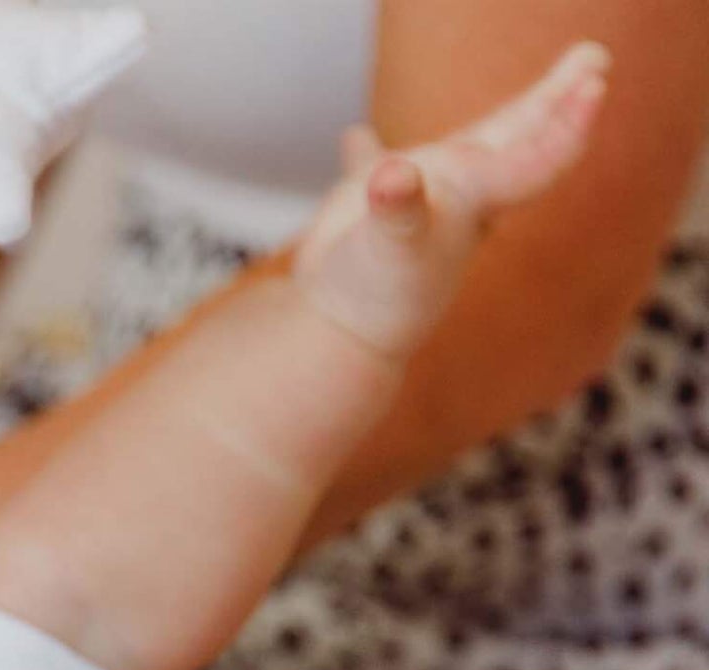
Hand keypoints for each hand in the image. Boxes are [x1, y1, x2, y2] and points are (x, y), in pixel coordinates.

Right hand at [295, 42, 608, 359]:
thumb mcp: (391, 249)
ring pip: (458, 155)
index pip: (539, 157)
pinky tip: (354, 136)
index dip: (570, 124)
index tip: (597, 85)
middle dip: (553, 104)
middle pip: (516, 139)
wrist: (339, 341)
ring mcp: (417, 209)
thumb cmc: (375, 299)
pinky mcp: (373, 220)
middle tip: (594, 60)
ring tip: (513, 100)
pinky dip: (366, 155)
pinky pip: (376, 174)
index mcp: (473, 199)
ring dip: (482, 126)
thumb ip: (399, 210)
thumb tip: (392, 178)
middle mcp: (456, 200)